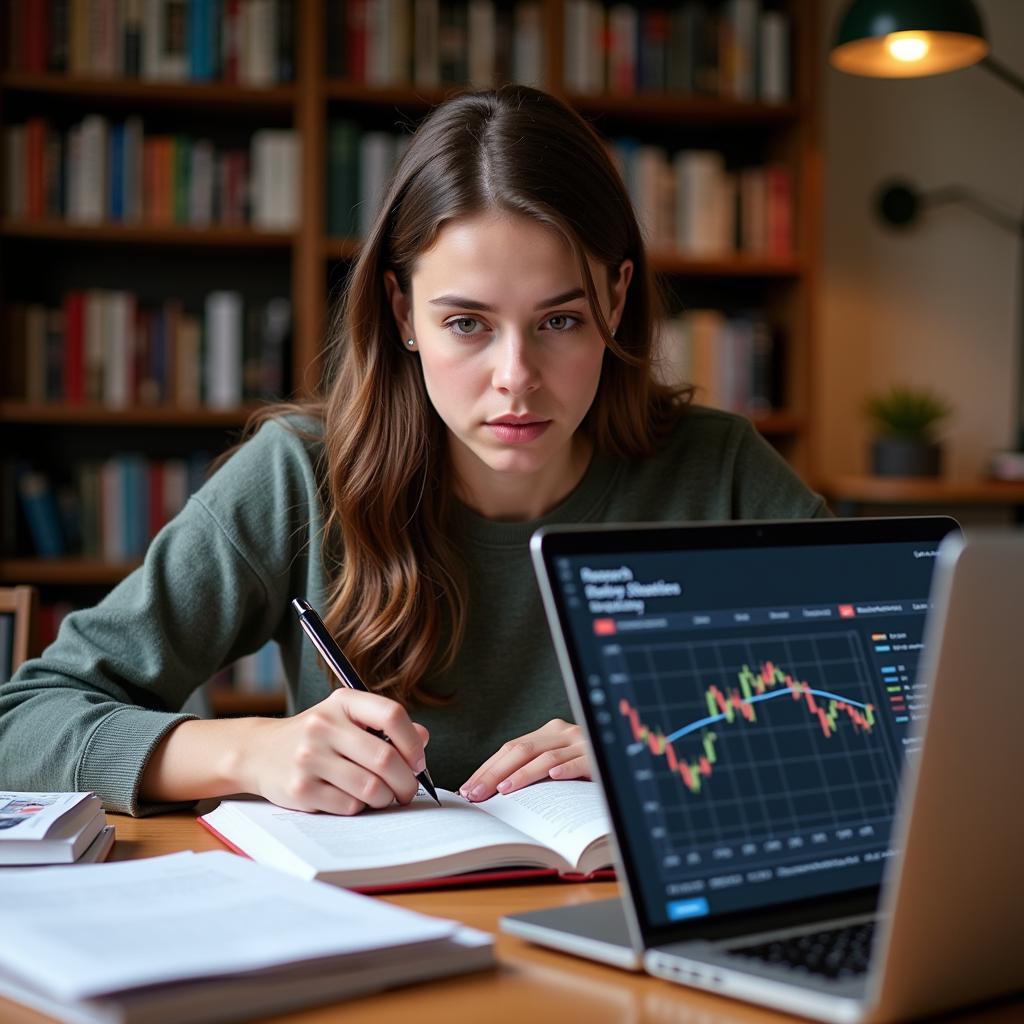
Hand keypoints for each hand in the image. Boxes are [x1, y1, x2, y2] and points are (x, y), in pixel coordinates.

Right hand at [242, 688, 428, 814]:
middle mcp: (323, 725)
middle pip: (385, 758)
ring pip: (370, 788)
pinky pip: (349, 806)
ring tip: (384, 797)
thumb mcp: (347, 718)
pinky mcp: (300, 789)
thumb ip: (385, 726)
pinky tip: (353, 800)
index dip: (412, 742)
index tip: (417, 761)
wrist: (259, 752)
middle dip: (405, 782)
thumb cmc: (317, 736)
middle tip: (408, 791)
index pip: (391, 715)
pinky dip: (359, 808)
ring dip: (386, 798)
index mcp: (342, 702)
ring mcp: (309, 758)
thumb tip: (423, 739)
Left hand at [459, 719, 590, 801]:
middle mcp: (564, 733)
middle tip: (476, 794)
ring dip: (522, 774)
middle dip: (495, 773)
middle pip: (521, 749)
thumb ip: (532, 770)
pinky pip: (579, 762)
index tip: (468, 788)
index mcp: (550, 733)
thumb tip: (493, 792)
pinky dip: (565, 768)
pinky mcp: (598, 756)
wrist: (622, 759)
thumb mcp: (556, 764)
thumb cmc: (585, 771)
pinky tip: (553, 776)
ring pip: (546, 756)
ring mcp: (581, 742)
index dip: (487, 768)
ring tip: (504, 790)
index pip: (510, 748)